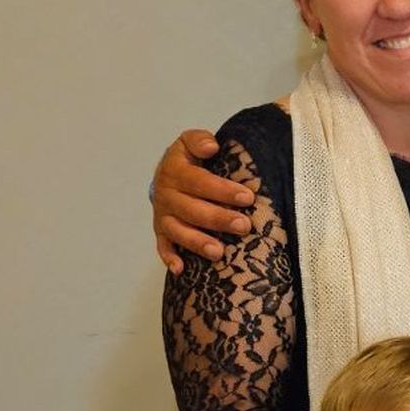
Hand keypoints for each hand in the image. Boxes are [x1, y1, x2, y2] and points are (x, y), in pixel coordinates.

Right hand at [152, 128, 253, 273]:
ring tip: (219, 252)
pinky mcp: (161, 231)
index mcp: (174, 172)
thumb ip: (199, 140)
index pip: (199, 182)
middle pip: (192, 210)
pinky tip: (181, 270)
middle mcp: (166, 195)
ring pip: (178, 232)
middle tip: (244, 226)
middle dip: (219, 219)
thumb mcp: (191, 141)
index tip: (247, 197)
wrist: (166, 173)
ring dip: (198, 242)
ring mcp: (163, 216)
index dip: (222, 190)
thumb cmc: (189, 159)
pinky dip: (170, 258)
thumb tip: (211, 147)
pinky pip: (163, 247)